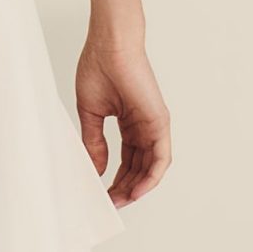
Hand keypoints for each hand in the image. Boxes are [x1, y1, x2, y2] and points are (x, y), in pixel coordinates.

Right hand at [75, 34, 171, 206]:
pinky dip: (151, 177)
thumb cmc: (99, 69)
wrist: (109, 46)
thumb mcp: (92, 114)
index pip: (126, 160)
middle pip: (139, 167)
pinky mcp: (159, 122)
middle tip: (110, 204)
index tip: (103, 195)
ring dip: (138, 188)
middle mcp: (145, 126)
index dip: (116, 180)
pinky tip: (137, 191)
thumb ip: (95, 143)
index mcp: (130, 122)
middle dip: (125, 188)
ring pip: (151, 167)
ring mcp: (154, 124)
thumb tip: (97, 170)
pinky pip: (161, 158)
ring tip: (120, 203)